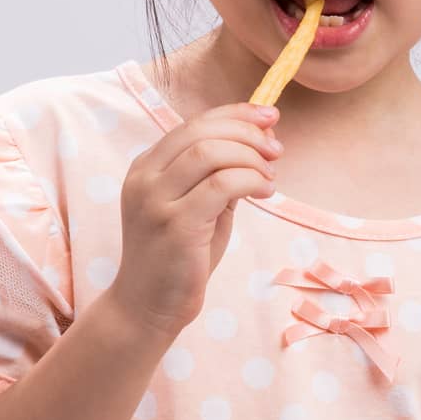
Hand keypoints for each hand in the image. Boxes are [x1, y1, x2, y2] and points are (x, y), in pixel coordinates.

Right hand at [112, 102, 283, 338]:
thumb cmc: (180, 255)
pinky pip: (222, 185)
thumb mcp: (199, 205)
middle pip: (202, 132)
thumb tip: (263, 139)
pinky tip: (264, 193)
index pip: (193, 123)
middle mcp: (144, 177)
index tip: (269, 116)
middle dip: (248, 133)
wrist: (148, 305)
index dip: (236, 114)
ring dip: (251, 158)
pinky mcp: (175, 224)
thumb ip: (221, 172)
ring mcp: (155, 200)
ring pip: (211, 153)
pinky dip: (251, 181)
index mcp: (146, 166)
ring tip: (270, 177)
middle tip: (276, 150)